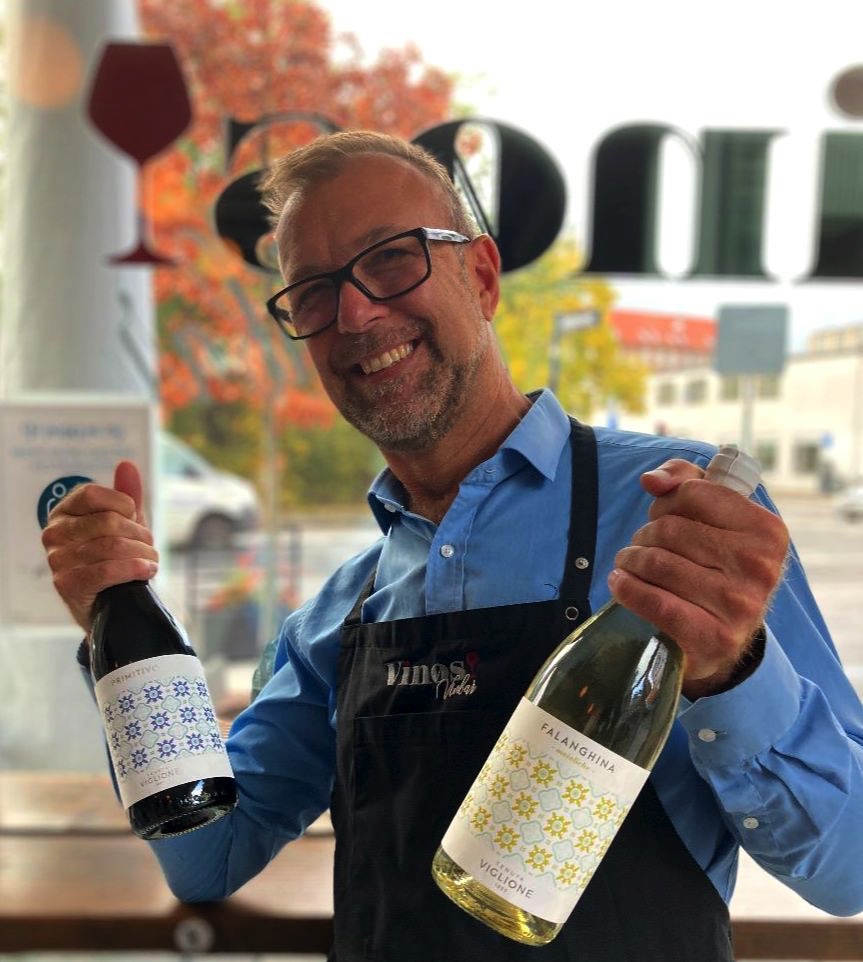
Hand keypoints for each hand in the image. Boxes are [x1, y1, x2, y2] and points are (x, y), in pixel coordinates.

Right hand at [41, 461, 158, 633]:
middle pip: (108, 522)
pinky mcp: (67, 584)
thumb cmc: (114, 556)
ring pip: (112, 546)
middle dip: (140, 534)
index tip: (134, 516)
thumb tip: (127, 464)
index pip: (93, 494)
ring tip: (152, 560)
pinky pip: (107, 570)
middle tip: (150, 546)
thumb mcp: (124, 523)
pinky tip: (147, 570)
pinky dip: (134, 569)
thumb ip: (126, 494)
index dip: (123, 504)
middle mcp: (55, 533)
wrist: (107, 601)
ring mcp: (58, 560)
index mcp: (64, 512)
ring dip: (143, 554)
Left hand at [608, 458, 788, 697]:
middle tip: (641, 546)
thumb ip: (685, 480)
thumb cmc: (714, 566)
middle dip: (644, 535)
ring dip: (630, 560)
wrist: (722, 638)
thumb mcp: (713, 518)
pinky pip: (656, 602)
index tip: (662, 517)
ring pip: (657, 562)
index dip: (666, 502)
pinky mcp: (714, 638)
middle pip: (670, 529)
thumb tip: (652, 480)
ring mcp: (740, 606)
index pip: (693, 492)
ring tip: (628, 564)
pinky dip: (627, 588)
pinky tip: (620, 583)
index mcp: (767, 530)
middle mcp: (760, 567)